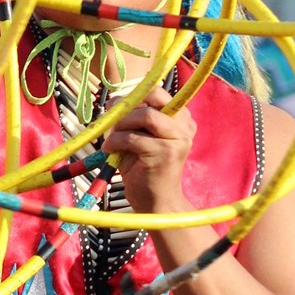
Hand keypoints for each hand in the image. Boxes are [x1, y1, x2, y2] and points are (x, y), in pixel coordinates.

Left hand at [100, 87, 195, 212]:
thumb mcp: (139, 136)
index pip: (157, 92)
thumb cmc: (144, 168)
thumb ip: (133, 117)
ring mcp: (178, 140)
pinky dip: (115, 142)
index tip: (118, 108)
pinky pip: (133, 137)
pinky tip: (110, 151)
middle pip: (153, 98)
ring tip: (112, 140)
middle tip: (114, 122)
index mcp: (181, 119)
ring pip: (144, 116)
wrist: (156, 202)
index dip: (134, 96)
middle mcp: (184, 126)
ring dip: (121, 125)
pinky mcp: (165, 154)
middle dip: (127, 107)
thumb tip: (114, 100)